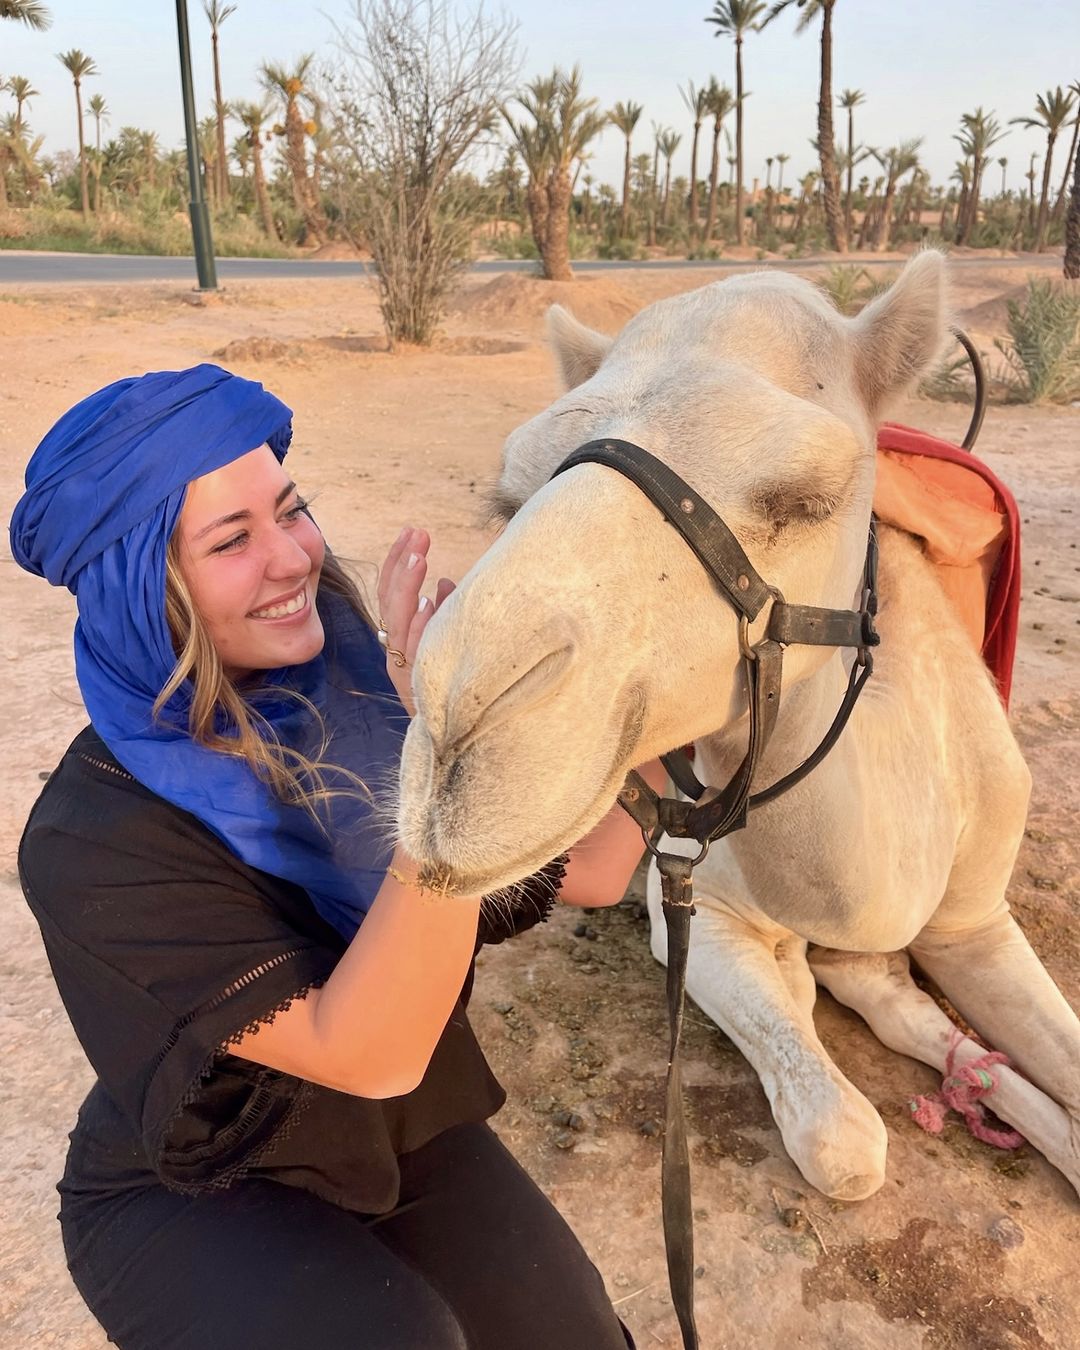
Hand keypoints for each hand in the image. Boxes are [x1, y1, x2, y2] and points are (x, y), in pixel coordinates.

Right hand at [376, 525, 454, 714]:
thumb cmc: (451, 686)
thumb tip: (448, 582)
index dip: (397, 561)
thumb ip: (445, 612)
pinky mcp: (420, 685)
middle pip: (391, 601)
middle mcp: (397, 651)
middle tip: (418, 534)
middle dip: (402, 565)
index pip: (390, 592)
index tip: (410, 533)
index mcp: (399, 638)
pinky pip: (417, 653)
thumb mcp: (446, 642)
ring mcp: (407, 668)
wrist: (454, 739)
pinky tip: (430, 604)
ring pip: (400, 623)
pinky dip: (421, 628)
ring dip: (409, 588)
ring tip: (420, 559)